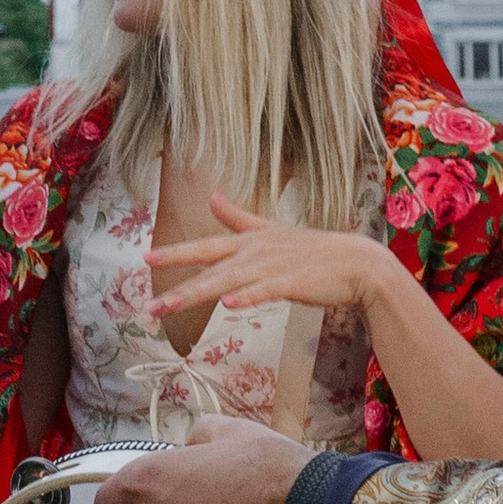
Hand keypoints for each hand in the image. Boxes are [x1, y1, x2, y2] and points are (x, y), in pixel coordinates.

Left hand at [143, 194, 378, 322]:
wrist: (356, 263)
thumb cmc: (313, 250)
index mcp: (249, 241)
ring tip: (170, 306)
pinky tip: (229, 304)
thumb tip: (213, 196)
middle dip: (178, 287)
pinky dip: (248, 296)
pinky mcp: (292, 283)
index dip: (177, 252)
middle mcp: (255, 252)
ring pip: (228, 282)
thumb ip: (238, 217)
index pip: (206, 246)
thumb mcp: (271, 229)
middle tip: (150, 306)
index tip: (146, 258)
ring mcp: (272, 267)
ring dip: (198, 294)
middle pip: (210, 270)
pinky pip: (265, 291)